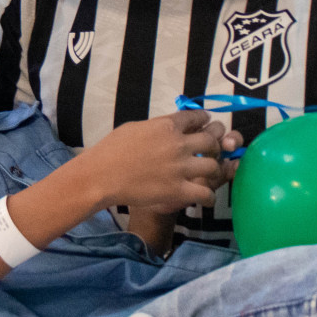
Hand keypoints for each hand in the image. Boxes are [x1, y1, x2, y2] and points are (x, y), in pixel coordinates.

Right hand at [83, 110, 238, 212]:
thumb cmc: (111, 150)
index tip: (206, 124)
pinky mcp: (178, 190)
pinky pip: (205, 193)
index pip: (196, 117)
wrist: (102, 175)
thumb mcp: (135, 127)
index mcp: (167, 125)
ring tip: (211, 174)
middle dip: (215, 144)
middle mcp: (178, 144)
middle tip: (213, 149)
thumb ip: (156, 126)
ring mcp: (180, 168)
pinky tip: (206, 198)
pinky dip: (209, 196)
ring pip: (213, 166)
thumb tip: (167, 128)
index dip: (204, 121)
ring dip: (214, 170)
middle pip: (211, 141)